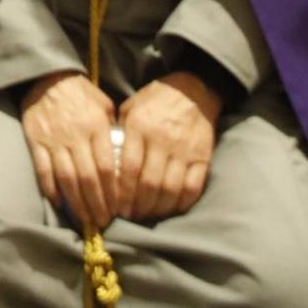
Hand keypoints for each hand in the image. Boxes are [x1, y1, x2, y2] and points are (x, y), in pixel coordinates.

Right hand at [20, 70, 118, 227]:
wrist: (47, 76)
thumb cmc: (80, 92)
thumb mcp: (104, 104)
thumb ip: (114, 129)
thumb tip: (126, 155)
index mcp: (95, 126)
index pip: (106, 166)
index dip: (112, 192)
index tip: (118, 210)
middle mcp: (75, 135)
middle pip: (88, 177)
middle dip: (97, 204)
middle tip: (104, 223)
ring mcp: (54, 140)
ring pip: (67, 178)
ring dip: (77, 203)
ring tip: (86, 220)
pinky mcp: (35, 141)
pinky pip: (43, 170)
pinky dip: (50, 189)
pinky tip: (59, 203)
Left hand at [114, 72, 219, 222]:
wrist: (193, 90)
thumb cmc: (155, 100)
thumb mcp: (131, 107)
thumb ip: (120, 132)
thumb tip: (105, 160)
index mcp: (140, 126)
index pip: (129, 167)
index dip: (122, 192)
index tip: (116, 206)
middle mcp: (162, 140)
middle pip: (149, 183)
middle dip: (137, 205)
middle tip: (130, 216)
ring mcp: (184, 150)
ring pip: (170, 190)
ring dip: (157, 208)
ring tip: (147, 215)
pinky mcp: (202, 158)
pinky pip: (193, 188)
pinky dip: (181, 203)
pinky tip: (171, 209)